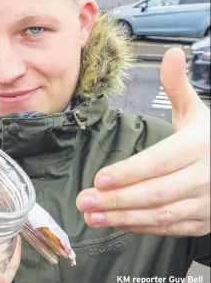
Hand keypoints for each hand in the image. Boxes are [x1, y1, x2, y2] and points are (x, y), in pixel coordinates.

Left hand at [76, 47, 209, 236]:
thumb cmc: (210, 139)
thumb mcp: (197, 111)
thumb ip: (178, 87)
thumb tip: (172, 54)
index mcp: (199, 146)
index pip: (159, 161)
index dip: (129, 172)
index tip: (99, 179)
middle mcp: (204, 177)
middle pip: (156, 192)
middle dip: (117, 199)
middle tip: (84, 201)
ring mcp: (205, 203)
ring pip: (161, 214)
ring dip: (123, 217)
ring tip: (92, 216)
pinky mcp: (203, 222)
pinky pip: (169, 228)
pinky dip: (141, 227)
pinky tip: (116, 222)